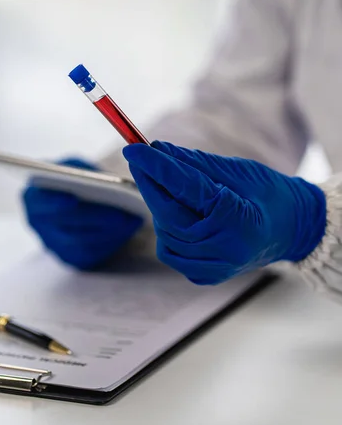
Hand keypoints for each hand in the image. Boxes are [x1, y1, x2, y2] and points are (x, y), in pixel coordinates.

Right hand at [22, 158, 142, 269]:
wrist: (79, 198)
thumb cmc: (76, 177)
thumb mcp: (75, 165)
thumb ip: (80, 168)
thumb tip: (101, 178)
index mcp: (33, 197)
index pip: (39, 203)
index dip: (53, 202)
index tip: (72, 198)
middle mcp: (39, 224)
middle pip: (66, 225)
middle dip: (95, 219)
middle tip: (121, 214)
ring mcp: (54, 244)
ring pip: (82, 242)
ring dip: (109, 232)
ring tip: (133, 220)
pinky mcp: (72, 257)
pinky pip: (92, 253)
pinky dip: (112, 241)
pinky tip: (130, 229)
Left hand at [123, 141, 325, 284]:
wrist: (292, 230)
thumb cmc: (271, 195)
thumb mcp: (237, 170)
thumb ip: (195, 163)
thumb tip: (157, 149)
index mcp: (237, 221)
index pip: (185, 188)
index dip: (156, 166)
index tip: (133, 148)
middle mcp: (223, 251)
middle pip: (168, 215)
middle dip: (150, 184)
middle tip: (138, 158)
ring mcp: (214, 268)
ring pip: (165, 233)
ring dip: (160, 206)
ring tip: (168, 184)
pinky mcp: (205, 276)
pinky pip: (172, 250)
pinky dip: (169, 228)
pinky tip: (181, 212)